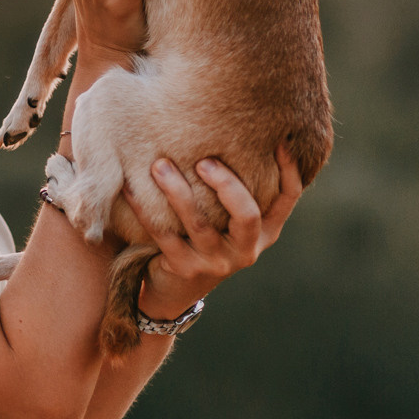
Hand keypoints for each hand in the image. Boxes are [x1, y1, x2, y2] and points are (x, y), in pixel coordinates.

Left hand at [134, 142, 303, 319]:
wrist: (174, 289)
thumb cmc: (204, 237)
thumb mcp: (229, 220)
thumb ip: (237, 188)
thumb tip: (230, 129)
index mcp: (264, 231)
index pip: (287, 198)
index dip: (289, 169)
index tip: (280, 139)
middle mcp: (246, 249)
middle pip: (246, 214)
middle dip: (226, 184)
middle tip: (203, 161)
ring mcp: (216, 262)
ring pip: (200, 223)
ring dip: (177, 190)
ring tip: (160, 165)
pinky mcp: (185, 268)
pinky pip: (163, 233)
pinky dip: (145, 207)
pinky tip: (130, 186)